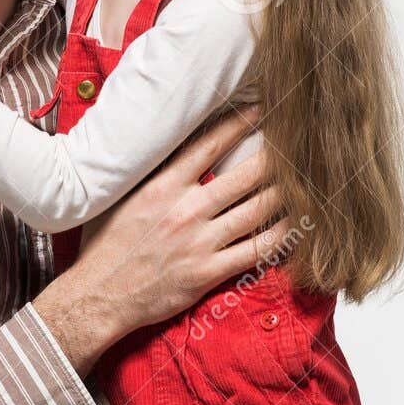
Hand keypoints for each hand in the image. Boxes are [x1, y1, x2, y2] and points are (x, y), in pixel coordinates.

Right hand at [35, 106, 291, 374]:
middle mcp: (185, 210)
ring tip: (305, 179)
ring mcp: (199, 242)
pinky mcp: (207, 272)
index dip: (239, 124)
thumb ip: (147, 172)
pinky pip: (254, 250)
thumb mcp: (119, 196)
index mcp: (162, 185)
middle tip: (296, 144)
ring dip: (284, 193)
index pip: (209, 145)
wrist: (98, 294)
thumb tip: (163, 144)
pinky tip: (294, 224)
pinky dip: (279, 236)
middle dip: (274, 157)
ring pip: (256, 210)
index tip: (260, 110)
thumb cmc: (104, 245)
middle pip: (244, 175)